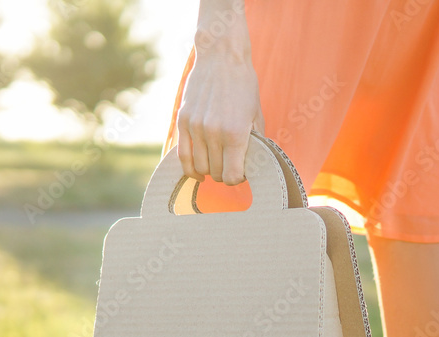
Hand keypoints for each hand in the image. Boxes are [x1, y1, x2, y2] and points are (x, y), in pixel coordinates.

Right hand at [176, 32, 264, 184]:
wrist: (221, 57)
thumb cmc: (244, 86)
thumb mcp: (256, 115)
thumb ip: (254, 143)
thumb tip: (252, 167)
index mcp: (235, 133)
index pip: (233, 176)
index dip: (238, 179)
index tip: (241, 173)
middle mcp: (213, 133)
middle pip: (216, 173)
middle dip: (225, 174)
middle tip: (231, 166)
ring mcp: (196, 127)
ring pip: (200, 167)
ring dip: (209, 170)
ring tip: (218, 162)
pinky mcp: (183, 121)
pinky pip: (182, 157)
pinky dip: (190, 169)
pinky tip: (199, 174)